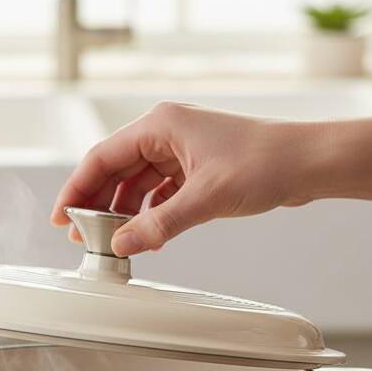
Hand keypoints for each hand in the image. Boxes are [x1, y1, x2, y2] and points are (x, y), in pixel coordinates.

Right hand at [51, 102, 317, 255]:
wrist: (309, 162)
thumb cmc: (266, 162)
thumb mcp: (206, 199)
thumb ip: (159, 225)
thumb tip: (121, 245)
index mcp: (160, 125)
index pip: (102, 158)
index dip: (77, 189)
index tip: (62, 218)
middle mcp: (166, 132)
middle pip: (115, 170)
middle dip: (98, 204)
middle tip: (83, 237)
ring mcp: (182, 149)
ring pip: (137, 182)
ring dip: (123, 211)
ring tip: (112, 241)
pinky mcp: (197, 167)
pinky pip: (160, 190)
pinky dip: (149, 212)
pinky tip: (146, 234)